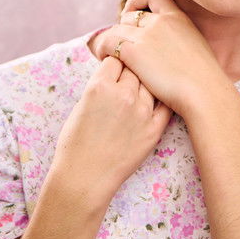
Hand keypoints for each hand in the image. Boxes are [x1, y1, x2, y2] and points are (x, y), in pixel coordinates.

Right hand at [51, 55, 172, 201]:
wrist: (84, 178)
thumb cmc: (75, 144)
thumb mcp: (81, 104)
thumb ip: (100, 86)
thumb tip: (115, 73)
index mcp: (100, 86)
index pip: (116, 60)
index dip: (115, 64)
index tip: (116, 68)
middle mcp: (123, 95)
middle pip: (135, 69)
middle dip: (131, 72)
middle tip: (129, 80)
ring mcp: (142, 112)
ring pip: (151, 85)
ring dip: (145, 86)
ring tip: (140, 93)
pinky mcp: (154, 129)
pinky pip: (165, 106)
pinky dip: (161, 102)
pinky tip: (157, 101)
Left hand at [92, 0, 232, 118]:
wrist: (204, 91)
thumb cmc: (204, 79)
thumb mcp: (197, 46)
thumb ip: (181, 39)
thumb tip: (170, 47)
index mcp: (178, 18)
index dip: (137, 1)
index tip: (132, 15)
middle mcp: (161, 22)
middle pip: (129, 16)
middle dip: (122, 29)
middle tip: (121, 45)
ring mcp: (147, 35)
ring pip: (117, 29)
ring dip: (110, 41)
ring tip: (108, 54)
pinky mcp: (134, 52)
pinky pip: (108, 42)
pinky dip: (103, 49)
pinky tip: (104, 59)